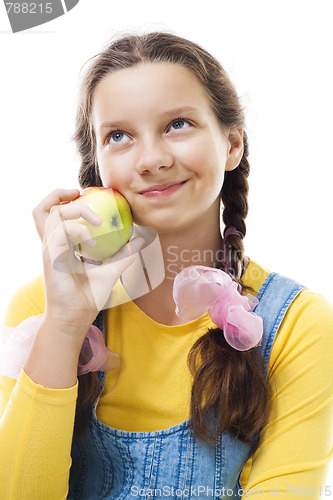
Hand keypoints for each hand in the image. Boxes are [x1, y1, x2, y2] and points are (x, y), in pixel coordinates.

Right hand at [34, 189, 143, 338]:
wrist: (75, 318)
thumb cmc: (88, 298)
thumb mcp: (111, 270)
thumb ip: (124, 254)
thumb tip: (141, 239)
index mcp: (61, 245)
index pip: (56, 216)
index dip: (68, 201)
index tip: (89, 199)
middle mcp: (52, 244)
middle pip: (42, 208)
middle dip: (58, 194)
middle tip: (82, 194)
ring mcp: (50, 248)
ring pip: (50, 212)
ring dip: (76, 209)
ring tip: (97, 220)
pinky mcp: (51, 254)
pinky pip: (62, 228)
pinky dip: (79, 228)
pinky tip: (93, 244)